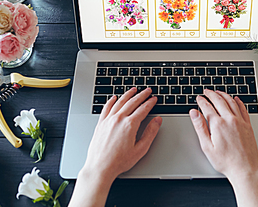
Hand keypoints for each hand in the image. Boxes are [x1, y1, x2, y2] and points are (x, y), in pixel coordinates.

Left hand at [69, 87, 161, 206]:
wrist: (100, 167)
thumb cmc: (119, 161)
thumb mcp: (140, 149)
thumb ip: (150, 133)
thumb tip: (157, 121)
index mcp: (130, 125)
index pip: (143, 109)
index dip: (150, 103)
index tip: (154, 99)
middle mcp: (118, 119)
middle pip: (132, 102)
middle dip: (141, 95)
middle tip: (147, 91)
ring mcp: (108, 120)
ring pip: (119, 102)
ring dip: (128, 94)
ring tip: (133, 90)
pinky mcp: (100, 123)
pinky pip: (106, 107)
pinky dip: (111, 101)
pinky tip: (114, 98)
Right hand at [189, 89, 257, 178]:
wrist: (244, 168)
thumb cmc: (226, 161)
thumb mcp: (207, 146)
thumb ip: (200, 127)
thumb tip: (194, 113)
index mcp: (218, 124)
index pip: (207, 107)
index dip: (201, 101)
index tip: (199, 98)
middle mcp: (230, 120)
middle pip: (219, 101)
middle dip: (211, 94)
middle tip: (206, 91)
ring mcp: (240, 122)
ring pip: (231, 102)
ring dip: (223, 95)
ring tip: (218, 92)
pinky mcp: (248, 125)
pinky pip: (243, 109)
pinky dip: (238, 102)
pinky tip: (236, 99)